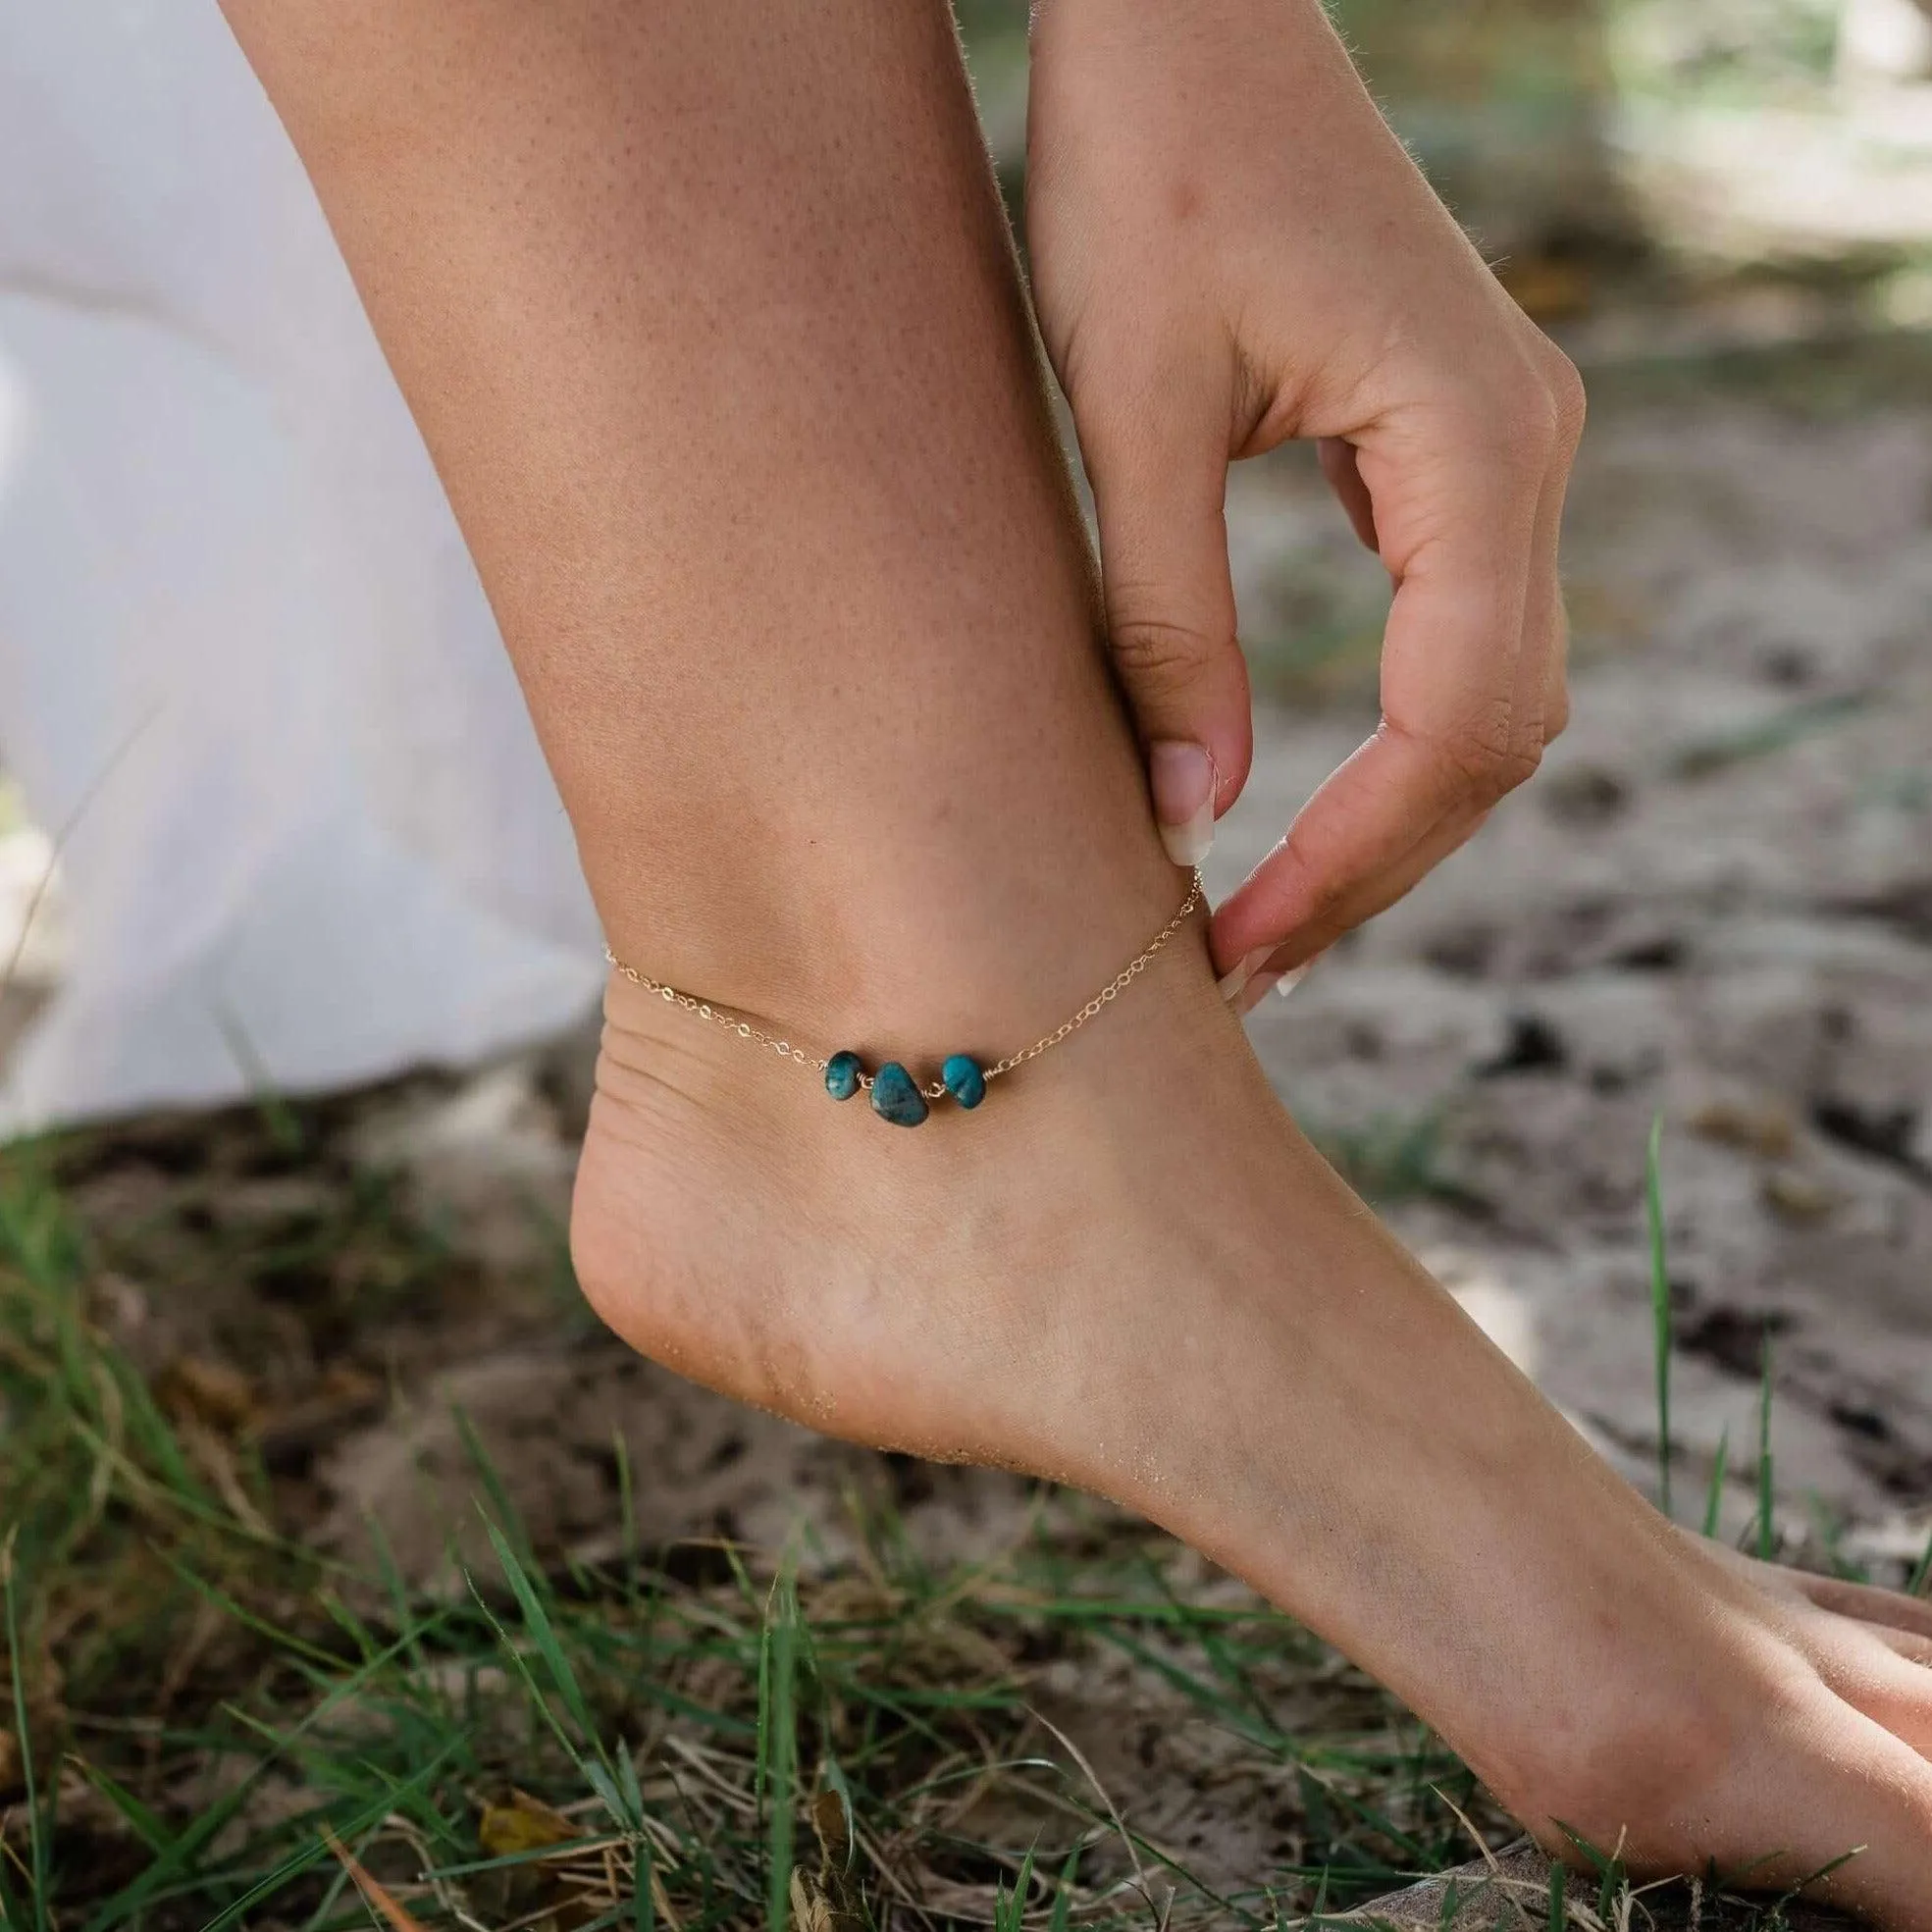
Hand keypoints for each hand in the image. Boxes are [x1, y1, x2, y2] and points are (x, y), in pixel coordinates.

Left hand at [1025, 0, 1584, 1006]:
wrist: (1185, 14)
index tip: (1233, 948)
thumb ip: (1165, 622)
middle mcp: (1529, 447)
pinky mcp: (1452, 445)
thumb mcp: (1129, 409)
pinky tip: (1302, 799)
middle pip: (1498, 732)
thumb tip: (1190, 821)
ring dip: (1390, 816)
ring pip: (1488, 695)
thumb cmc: (1144, 165)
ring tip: (1263, 913)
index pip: (1457, 724)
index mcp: (1476, 438)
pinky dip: (1392, 738)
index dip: (1352, 863)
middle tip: (1237, 965)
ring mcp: (1506, 446)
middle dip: (1371, 865)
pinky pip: (1458, 633)